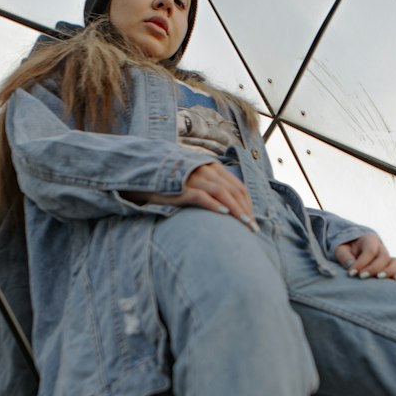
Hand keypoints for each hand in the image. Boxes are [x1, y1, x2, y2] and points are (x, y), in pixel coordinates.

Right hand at [133, 160, 258, 231]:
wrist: (143, 176)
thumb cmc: (171, 183)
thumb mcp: (194, 181)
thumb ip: (211, 188)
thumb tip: (228, 207)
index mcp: (212, 167)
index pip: (237, 186)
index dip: (248, 203)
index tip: (252, 220)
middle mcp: (205, 169)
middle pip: (234, 190)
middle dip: (246, 210)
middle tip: (253, 229)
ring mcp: (193, 177)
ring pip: (222, 192)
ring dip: (236, 210)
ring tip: (244, 225)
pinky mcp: (180, 188)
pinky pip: (201, 196)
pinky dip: (214, 204)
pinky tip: (223, 214)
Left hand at [334, 234, 395, 279]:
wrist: (354, 249)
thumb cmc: (347, 250)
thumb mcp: (341, 249)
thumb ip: (344, 256)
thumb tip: (350, 266)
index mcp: (370, 240)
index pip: (370, 251)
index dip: (361, 263)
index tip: (351, 273)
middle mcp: (382, 248)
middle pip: (384, 257)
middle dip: (373, 268)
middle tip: (361, 276)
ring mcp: (388, 259)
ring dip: (388, 272)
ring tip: (378, 279)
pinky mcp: (391, 269)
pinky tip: (393, 283)